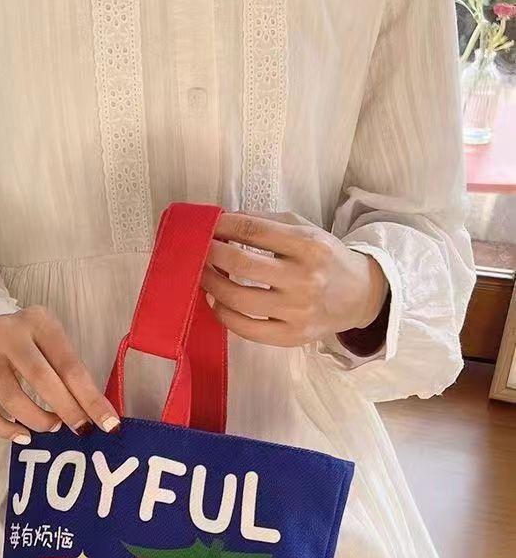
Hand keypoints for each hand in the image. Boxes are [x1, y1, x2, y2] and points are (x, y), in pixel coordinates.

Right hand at [0, 306, 120, 442]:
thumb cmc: (26, 343)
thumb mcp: (50, 344)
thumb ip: (69, 372)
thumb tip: (95, 415)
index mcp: (39, 321)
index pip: (70, 365)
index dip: (91, 398)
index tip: (109, 424)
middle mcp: (7, 332)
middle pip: (41, 379)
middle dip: (67, 410)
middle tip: (80, 430)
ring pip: (11, 397)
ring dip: (37, 420)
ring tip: (51, 426)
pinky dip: (3, 428)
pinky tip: (21, 434)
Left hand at [201, 211, 388, 347]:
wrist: (359, 295)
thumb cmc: (324, 259)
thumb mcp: (304, 229)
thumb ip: (265, 222)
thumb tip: (223, 221)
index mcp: (308, 245)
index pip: (254, 230)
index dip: (222, 226)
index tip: (206, 226)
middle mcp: (304, 278)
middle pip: (241, 264)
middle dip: (211, 254)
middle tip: (198, 251)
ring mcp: (298, 311)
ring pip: (238, 299)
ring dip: (211, 284)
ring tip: (203, 275)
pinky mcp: (292, 336)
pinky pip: (246, 329)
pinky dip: (223, 314)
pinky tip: (217, 302)